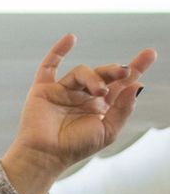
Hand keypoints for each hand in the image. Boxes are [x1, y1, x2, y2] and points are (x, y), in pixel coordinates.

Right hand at [0, 34, 155, 193]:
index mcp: (100, 106)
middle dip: (115, 70)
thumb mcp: (107, 130)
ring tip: (98, 91)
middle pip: (103, 73)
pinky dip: (58, 51)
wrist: (46, 155)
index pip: (120, 83)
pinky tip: (71, 38)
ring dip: (93, 77)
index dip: (135, 68)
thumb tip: (136, 85)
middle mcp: (83, 96)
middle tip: (124, 71)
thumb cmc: (75, 147)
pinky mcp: (44, 89)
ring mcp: (63, 91)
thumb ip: (122, 108)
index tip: (149, 54)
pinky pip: (49, 66)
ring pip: (82, 72)